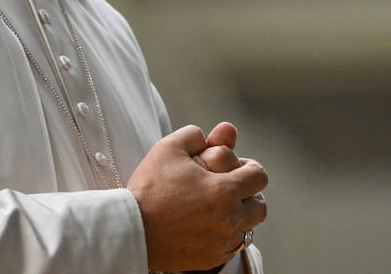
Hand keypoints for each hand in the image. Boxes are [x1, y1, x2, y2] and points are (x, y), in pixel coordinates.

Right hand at [128, 124, 267, 271]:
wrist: (131, 229)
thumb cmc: (149, 187)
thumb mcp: (168, 148)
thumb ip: (197, 135)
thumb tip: (224, 131)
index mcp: (225, 190)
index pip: (259, 177)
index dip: (249, 168)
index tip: (236, 168)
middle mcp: (230, 220)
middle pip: (260, 206)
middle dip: (248, 194)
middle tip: (228, 188)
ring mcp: (222, 242)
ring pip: (249, 228)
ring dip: (240, 215)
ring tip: (218, 207)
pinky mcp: (212, 258)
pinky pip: (232, 245)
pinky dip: (226, 234)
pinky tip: (206, 224)